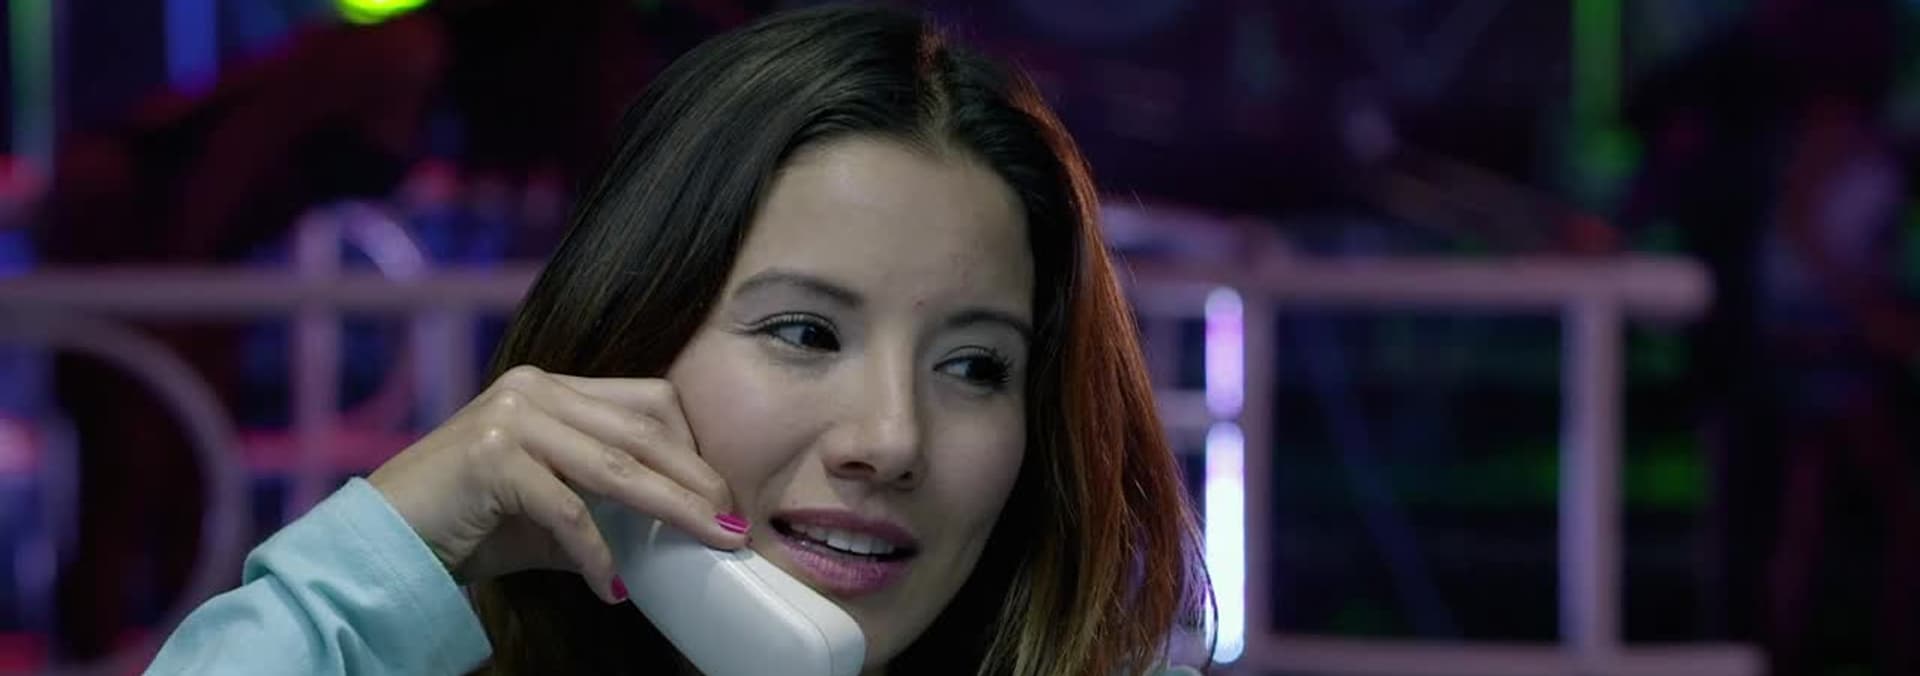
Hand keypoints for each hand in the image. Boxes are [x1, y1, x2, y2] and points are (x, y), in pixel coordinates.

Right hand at [368, 365, 746, 602]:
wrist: (382, 543)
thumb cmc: (468, 525)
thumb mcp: (547, 506)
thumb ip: (603, 501)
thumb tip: (678, 528)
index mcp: (551, 388)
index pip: (648, 402)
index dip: (694, 447)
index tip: (724, 494)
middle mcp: (534, 390)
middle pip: (644, 433)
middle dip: (698, 482)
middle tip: (734, 525)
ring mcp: (511, 418)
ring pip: (618, 467)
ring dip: (673, 511)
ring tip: (710, 544)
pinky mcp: (491, 459)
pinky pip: (567, 509)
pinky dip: (594, 552)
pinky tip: (610, 587)